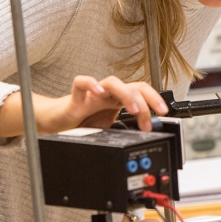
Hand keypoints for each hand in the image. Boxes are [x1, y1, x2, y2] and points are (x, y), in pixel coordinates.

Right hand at [0, 75, 168, 137]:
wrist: (56, 125)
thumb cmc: (81, 124)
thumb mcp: (108, 130)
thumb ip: (125, 130)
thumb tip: (147, 139)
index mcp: (118, 101)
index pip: (142, 92)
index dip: (155, 99)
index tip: (164, 113)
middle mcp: (108, 94)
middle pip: (133, 85)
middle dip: (148, 100)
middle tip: (154, 117)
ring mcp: (93, 94)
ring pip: (113, 82)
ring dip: (127, 95)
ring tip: (134, 110)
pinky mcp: (75, 98)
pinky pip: (81, 82)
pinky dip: (90, 84)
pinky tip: (97, 91)